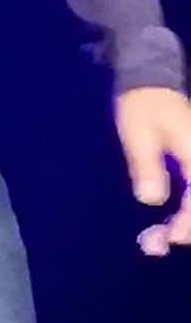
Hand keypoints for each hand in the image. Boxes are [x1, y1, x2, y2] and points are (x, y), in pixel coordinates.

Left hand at [114, 86, 190, 254]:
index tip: (168, 238)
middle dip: (188, 229)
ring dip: (186, 223)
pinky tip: (168, 225)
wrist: (152, 78)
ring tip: (155, 239)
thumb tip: (151, 199)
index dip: (188, 222)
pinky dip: (186, 213)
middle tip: (153, 244)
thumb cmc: (141, 103)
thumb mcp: (137, 132)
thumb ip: (145, 165)